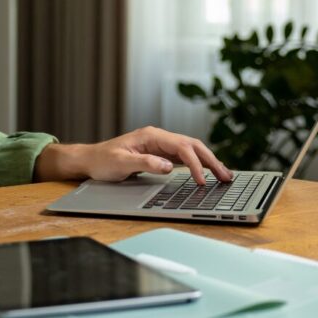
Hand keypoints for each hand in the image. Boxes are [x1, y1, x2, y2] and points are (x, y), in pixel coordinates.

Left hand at [35, 126, 232, 184]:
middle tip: (226, 177)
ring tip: (224, 175)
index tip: (201, 181)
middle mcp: (158, 138)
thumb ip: (144, 163)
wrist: (91, 160)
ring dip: (208, 162)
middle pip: (192, 145)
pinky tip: (207, 173)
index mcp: (151, 136)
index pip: (181, 147)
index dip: (194, 164)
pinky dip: (198, 165)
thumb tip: (167, 166)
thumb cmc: (103, 160)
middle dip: (210, 160)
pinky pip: (184, 158)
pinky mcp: (159, 154)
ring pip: (191, 151)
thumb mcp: (120, 163)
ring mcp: (160, 145)